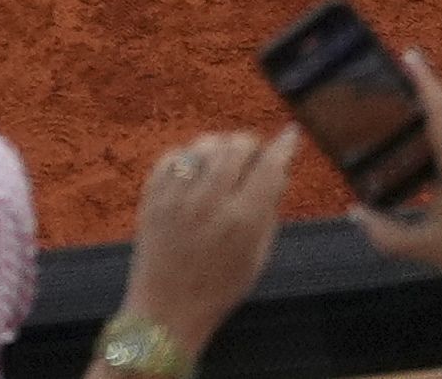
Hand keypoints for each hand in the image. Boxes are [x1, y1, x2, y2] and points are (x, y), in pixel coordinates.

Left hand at [123, 129, 297, 348]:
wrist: (168, 306)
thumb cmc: (221, 286)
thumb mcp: (258, 256)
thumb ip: (268, 211)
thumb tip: (279, 172)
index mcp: (242, 221)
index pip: (268, 168)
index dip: (283, 147)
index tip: (291, 134)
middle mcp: (208, 202)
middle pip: (235, 147)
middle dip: (251, 144)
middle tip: (255, 154)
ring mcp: (175, 196)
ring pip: (204, 145)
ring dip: (221, 146)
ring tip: (227, 162)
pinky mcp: (151, 194)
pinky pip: (173, 156)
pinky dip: (190, 156)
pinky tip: (197, 170)